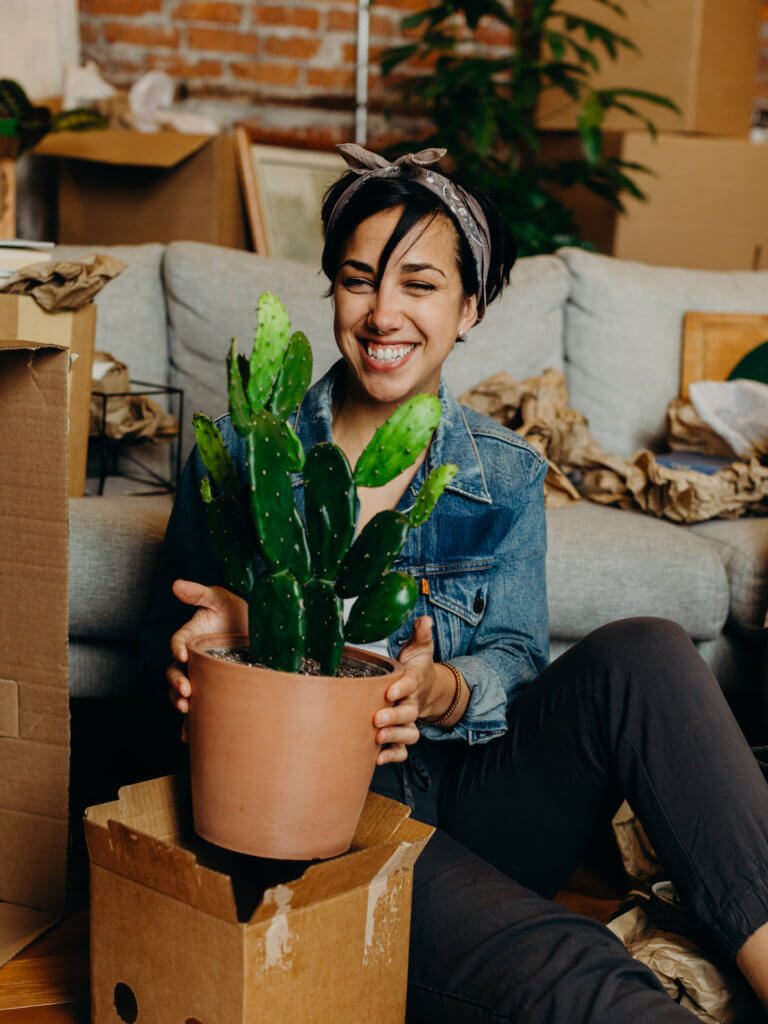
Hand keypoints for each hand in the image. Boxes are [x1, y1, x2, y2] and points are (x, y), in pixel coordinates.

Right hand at [166, 579, 247, 740]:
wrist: (263, 629)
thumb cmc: (238, 610)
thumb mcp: (221, 598)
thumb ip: (199, 593)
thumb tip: (176, 584)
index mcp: (191, 637)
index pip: (177, 644)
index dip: (177, 649)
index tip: (184, 654)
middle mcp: (194, 659)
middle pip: (175, 673)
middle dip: (177, 684)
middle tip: (186, 691)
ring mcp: (204, 676)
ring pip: (184, 692)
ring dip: (180, 703)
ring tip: (186, 709)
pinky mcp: (216, 690)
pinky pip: (200, 709)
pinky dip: (191, 723)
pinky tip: (189, 737)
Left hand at [374, 615, 446, 765]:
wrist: (427, 688)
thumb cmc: (416, 666)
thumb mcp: (420, 647)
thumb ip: (421, 633)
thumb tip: (425, 619)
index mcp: (414, 680)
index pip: (409, 683)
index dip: (401, 688)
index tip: (389, 691)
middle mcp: (413, 702)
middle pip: (408, 712)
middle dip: (394, 717)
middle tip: (377, 718)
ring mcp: (409, 720)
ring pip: (408, 734)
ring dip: (394, 737)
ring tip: (377, 738)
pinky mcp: (403, 733)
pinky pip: (402, 749)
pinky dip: (392, 755)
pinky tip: (377, 759)